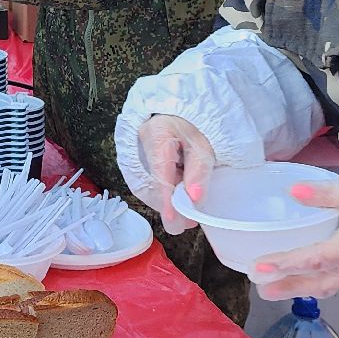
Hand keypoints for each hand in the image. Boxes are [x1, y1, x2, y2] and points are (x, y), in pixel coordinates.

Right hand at [133, 115, 215, 234]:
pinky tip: (176, 200)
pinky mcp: (138, 163)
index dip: (166, 197)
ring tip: (187, 215)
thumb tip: (195, 197)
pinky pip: (148, 184)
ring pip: (148, 186)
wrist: (178, 115)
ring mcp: (136, 153)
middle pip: (152, 182)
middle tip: (188, 222)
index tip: (173, 219)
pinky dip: (163, 195)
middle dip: (170, 205)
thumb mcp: (202, 145)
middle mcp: (141, 143)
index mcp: (158, 133)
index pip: (161, 170)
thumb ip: (199, 171)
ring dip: (167, 202)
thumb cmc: (192, 127)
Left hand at [252, 176, 338, 300]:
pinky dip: (320, 283)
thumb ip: (329, 192)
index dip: (286, 263)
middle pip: (319, 281)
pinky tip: (309, 280)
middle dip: (289, 286)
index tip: (259, 267)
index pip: (315, 259)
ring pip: (330, 284)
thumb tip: (292, 191)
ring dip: (302, 288)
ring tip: (274, 290)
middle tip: (261, 290)